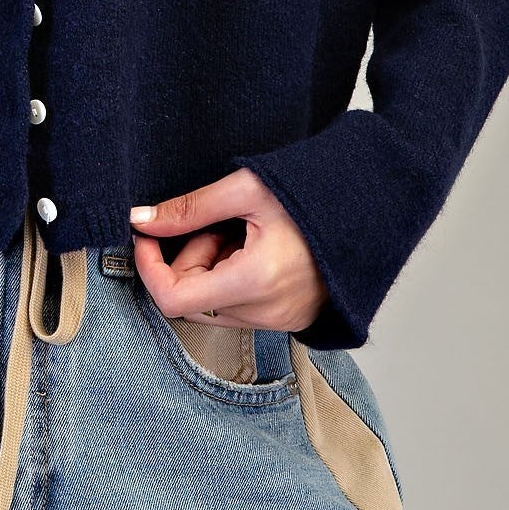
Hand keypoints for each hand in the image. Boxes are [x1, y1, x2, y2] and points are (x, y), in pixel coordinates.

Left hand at [129, 168, 328, 334]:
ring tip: (242, 234)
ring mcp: (280, 321)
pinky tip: (256, 250)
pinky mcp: (289, 320)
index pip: (173, 300)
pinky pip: (238, 309)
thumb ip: (189, 208)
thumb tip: (141, 220)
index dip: (149, 267)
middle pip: (190, 303)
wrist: (368, 210)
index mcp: (255, 280)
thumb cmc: (313, 195)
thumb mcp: (246, 189)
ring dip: (211, 270)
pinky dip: (232, 280)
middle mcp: (267, 311)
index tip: (147, 237)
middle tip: (218, 225)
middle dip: (189, 261)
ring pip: (212, 307)